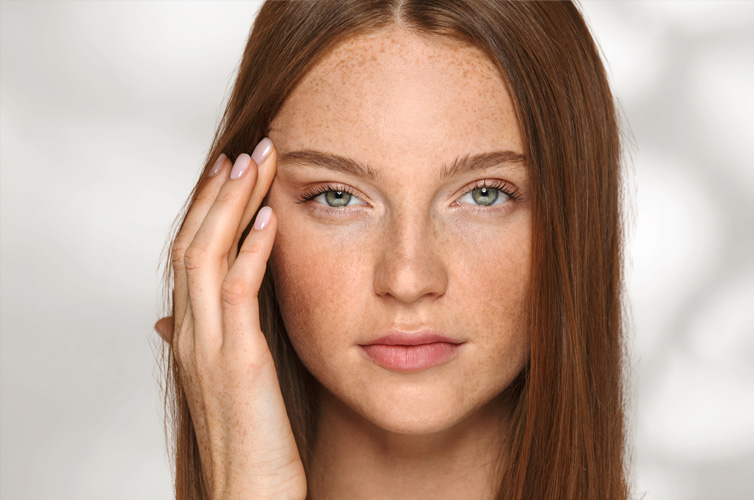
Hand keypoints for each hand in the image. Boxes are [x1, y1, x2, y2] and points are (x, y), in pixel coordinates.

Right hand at [154, 141, 305, 499]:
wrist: (249, 498)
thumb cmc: (249, 442)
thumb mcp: (225, 382)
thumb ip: (210, 338)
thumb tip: (172, 314)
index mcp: (191, 335)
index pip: (192, 256)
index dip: (208, 210)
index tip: (232, 173)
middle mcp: (190, 334)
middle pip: (194, 244)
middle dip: (219, 194)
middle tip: (245, 152)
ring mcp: (208, 347)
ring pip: (207, 258)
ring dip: (231, 207)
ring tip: (254, 165)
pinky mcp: (236, 363)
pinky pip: (238, 296)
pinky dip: (251, 253)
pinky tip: (269, 222)